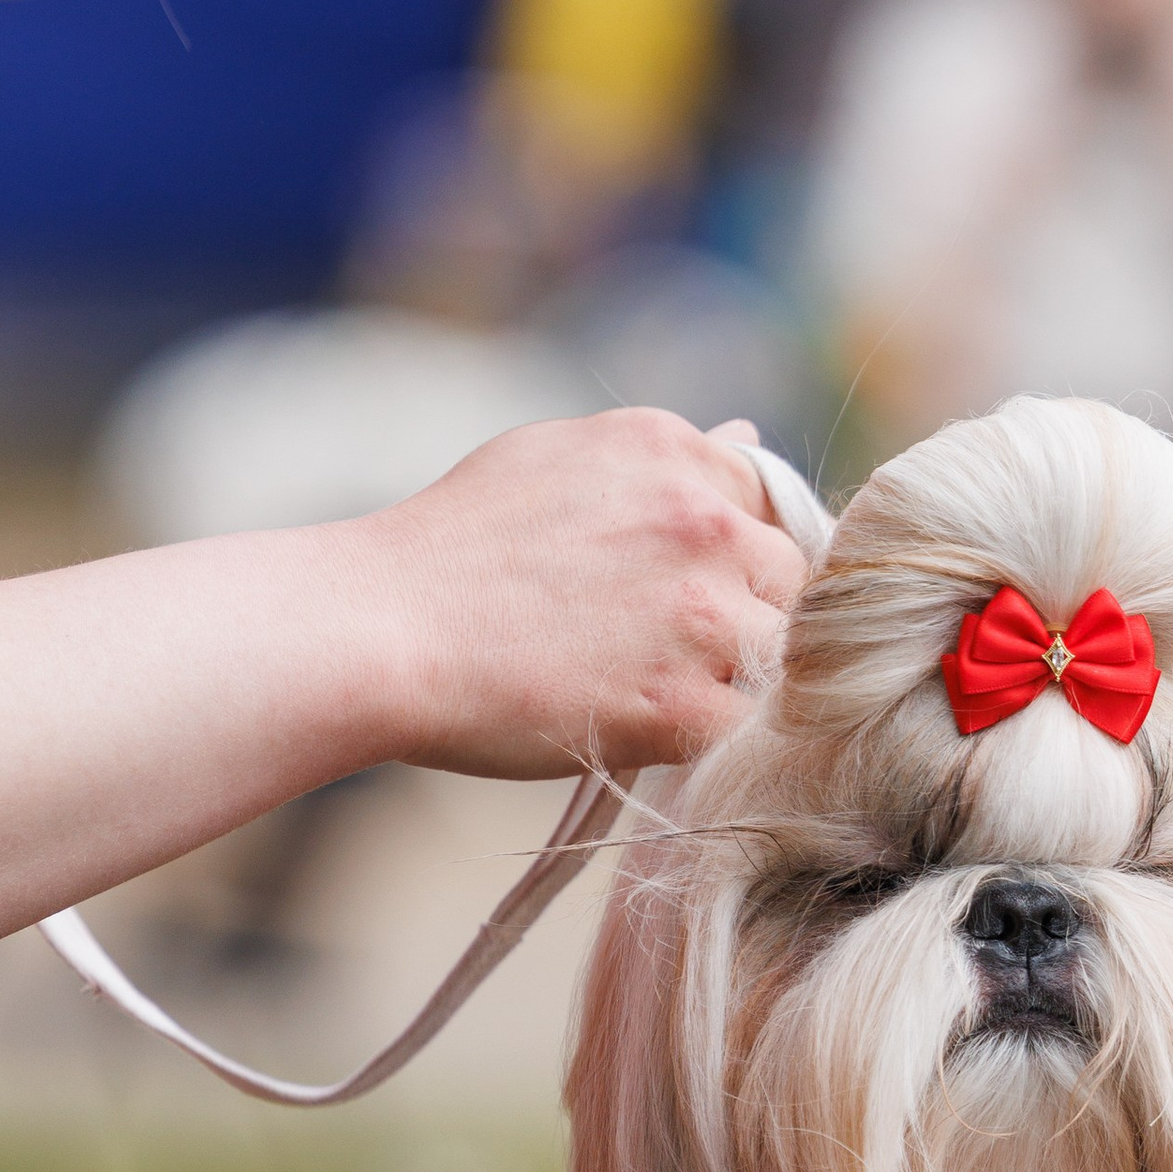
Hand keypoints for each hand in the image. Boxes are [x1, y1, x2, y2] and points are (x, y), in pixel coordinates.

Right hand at [369, 408, 808, 776]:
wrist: (382, 629)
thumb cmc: (451, 547)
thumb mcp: (558, 458)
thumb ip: (665, 457)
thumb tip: (747, 436)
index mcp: (674, 453)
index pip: (770, 504)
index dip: (740, 556)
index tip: (695, 590)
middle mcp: (704, 521)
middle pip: (790, 580)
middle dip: (747, 614)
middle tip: (666, 647)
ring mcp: (702, 615)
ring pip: (778, 656)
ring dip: (729, 678)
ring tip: (643, 686)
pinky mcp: (685, 704)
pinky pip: (743, 726)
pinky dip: (705, 735)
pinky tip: (642, 724)